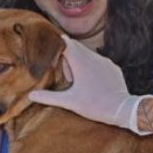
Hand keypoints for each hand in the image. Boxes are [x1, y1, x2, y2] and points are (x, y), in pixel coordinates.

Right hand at [28, 35, 149, 133]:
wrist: (122, 109)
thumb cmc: (94, 105)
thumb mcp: (69, 102)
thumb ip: (49, 97)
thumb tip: (31, 95)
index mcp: (81, 62)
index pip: (66, 43)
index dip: (58, 48)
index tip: (52, 57)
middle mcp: (94, 57)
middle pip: (77, 47)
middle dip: (68, 56)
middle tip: (64, 73)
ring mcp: (106, 62)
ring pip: (89, 54)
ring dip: (80, 62)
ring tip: (77, 80)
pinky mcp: (114, 68)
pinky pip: (100, 62)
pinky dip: (93, 67)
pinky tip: (92, 83)